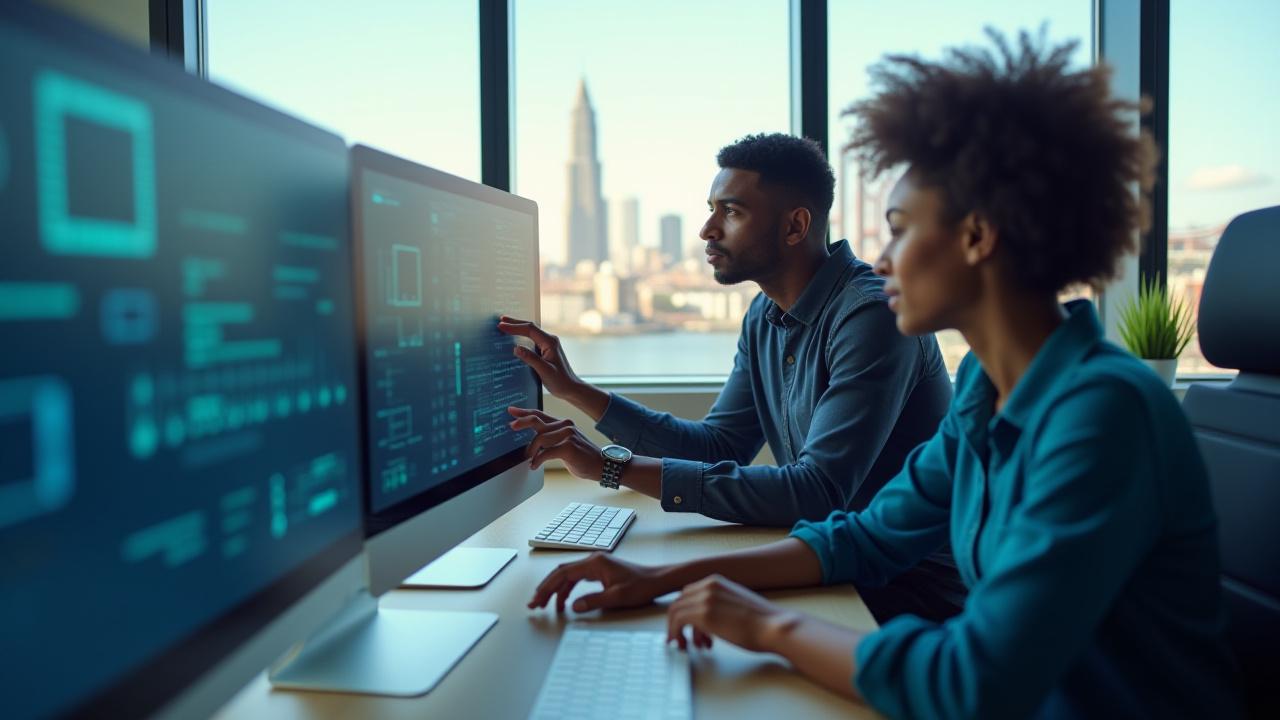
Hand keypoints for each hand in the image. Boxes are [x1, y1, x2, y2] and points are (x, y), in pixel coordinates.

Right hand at [498, 316, 584, 399]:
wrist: (571, 388)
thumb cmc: (560, 381)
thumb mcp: (544, 371)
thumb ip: (531, 358)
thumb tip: (516, 348)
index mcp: (550, 342)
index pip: (530, 329)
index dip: (515, 326)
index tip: (501, 326)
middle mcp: (550, 340)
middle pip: (530, 327)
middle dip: (515, 323)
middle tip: (501, 320)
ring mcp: (548, 345)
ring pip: (531, 332)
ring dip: (519, 327)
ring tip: (506, 325)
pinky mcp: (546, 350)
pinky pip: (532, 339)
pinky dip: (523, 335)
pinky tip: (516, 337)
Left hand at [508, 407, 603, 479]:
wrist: (602, 465)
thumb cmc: (583, 457)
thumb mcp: (566, 444)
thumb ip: (552, 440)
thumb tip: (534, 443)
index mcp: (563, 425)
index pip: (541, 415)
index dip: (525, 412)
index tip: (512, 410)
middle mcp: (565, 426)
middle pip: (537, 421)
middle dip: (522, 422)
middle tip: (511, 426)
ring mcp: (568, 435)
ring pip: (540, 439)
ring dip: (531, 451)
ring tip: (530, 459)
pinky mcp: (568, 446)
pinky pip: (546, 453)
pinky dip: (537, 460)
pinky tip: (534, 465)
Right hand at [528, 552, 665, 612]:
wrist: (657, 580)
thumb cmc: (642, 586)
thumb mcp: (617, 597)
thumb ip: (593, 601)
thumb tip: (573, 606)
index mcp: (594, 563)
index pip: (562, 574)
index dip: (547, 588)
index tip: (537, 599)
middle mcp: (593, 560)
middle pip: (561, 573)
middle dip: (546, 589)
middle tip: (535, 604)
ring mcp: (596, 565)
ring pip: (568, 576)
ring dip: (555, 590)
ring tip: (545, 605)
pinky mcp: (600, 571)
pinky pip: (577, 579)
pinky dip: (567, 590)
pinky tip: (564, 601)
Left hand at [666, 575, 793, 652]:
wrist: (775, 627)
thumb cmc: (762, 623)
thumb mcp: (736, 606)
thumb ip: (719, 607)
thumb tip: (706, 623)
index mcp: (717, 582)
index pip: (689, 594)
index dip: (686, 613)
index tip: (689, 629)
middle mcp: (709, 586)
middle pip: (680, 601)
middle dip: (680, 622)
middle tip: (686, 640)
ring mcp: (705, 598)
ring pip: (675, 611)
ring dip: (677, 630)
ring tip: (687, 646)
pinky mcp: (704, 614)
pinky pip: (677, 620)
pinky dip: (675, 633)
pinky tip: (686, 645)